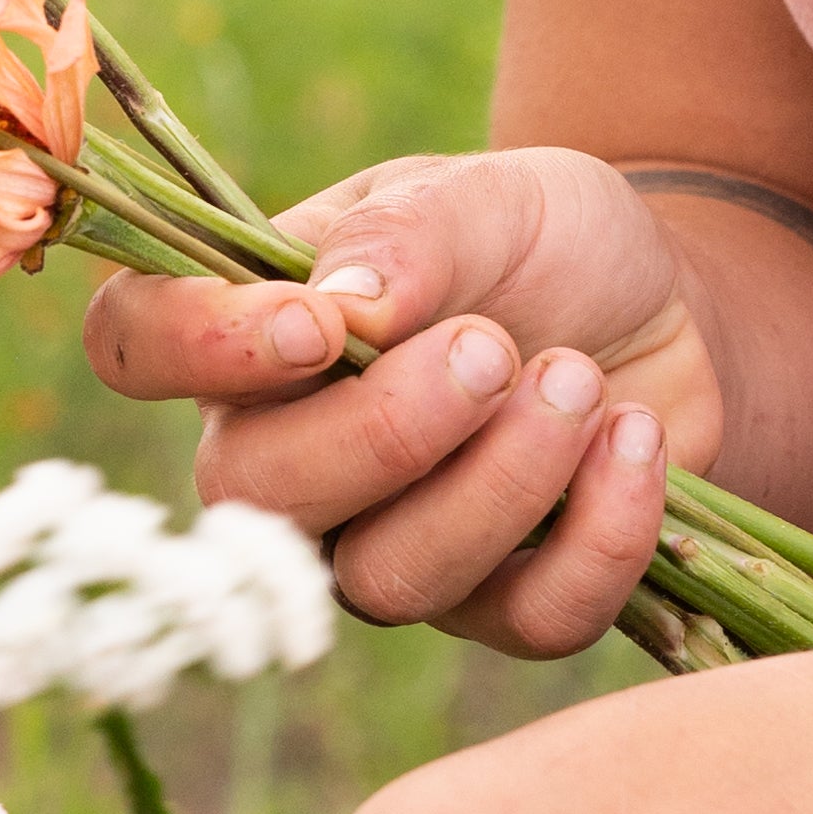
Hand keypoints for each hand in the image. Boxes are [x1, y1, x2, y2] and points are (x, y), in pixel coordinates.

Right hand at [81, 147, 714, 656]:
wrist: (673, 310)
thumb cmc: (549, 243)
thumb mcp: (497, 192)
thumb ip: (415, 230)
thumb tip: (344, 301)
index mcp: (256, 336)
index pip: (139, 347)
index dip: (198, 348)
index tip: (316, 325)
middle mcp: (292, 459)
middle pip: (256, 499)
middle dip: (382, 431)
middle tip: (489, 347)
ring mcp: (389, 549)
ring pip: (386, 583)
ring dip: (498, 481)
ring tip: (578, 378)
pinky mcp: (502, 606)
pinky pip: (529, 621)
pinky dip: (600, 533)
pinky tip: (636, 437)